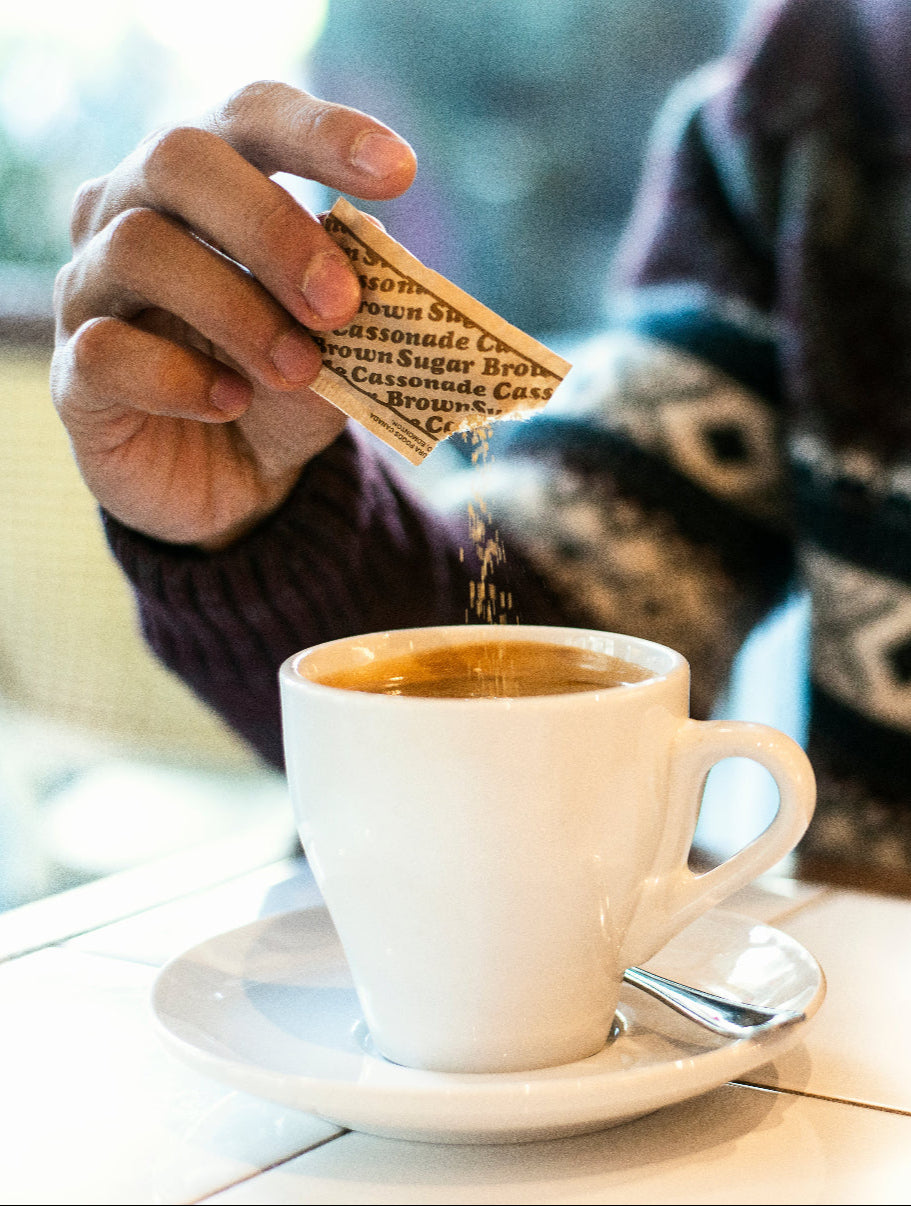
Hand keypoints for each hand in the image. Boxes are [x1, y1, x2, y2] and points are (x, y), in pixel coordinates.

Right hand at [51, 82, 415, 546]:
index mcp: (211, 183)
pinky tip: (230, 403)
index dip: (322, 133)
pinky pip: (106, 349)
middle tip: (339, 305)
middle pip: (180, 158)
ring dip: (236, 311)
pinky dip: (179, 378)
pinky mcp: (74, 374)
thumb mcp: (339, 346)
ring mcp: (92, 287)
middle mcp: (133, 210)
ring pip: (139, 248)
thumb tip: (373, 256)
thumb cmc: (286, 389)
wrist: (237, 486)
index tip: (400, 171)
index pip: (253, 117)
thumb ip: (355, 300)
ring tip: (299, 370)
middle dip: (272, 228)